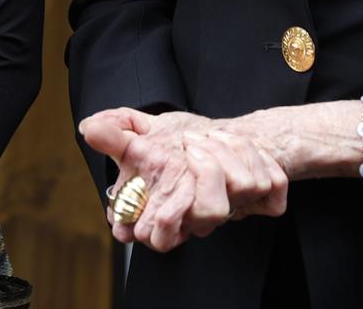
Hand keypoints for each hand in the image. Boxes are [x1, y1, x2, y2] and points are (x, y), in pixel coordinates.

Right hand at [79, 108, 287, 252]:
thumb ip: (117, 133)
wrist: (225, 137)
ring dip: (230, 151)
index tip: (166, 193)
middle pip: (210, 213)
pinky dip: (263, 160)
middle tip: (193, 144)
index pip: (163, 235)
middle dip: (206, 170)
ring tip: (214, 134)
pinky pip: (273, 189)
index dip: (168, 219)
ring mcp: (237, 209)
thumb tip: (89, 127)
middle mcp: (203, 215)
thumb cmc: (180, 143)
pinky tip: (248, 148)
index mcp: (170, 209)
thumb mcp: (144, 133)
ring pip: (243, 188)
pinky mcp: (267, 200)